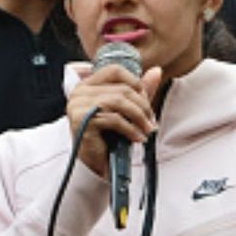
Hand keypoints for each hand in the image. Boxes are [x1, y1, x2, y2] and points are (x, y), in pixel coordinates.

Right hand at [65, 61, 162, 178]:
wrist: (94, 164)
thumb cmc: (108, 137)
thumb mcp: (125, 110)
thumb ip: (138, 91)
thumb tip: (157, 71)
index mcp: (87, 85)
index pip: (114, 70)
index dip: (135, 82)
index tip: (146, 99)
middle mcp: (80, 92)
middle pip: (121, 88)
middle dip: (142, 105)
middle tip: (151, 120)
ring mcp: (78, 105)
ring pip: (119, 101)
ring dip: (139, 117)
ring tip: (148, 129)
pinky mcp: (82, 121)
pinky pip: (114, 119)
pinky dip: (131, 129)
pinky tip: (138, 138)